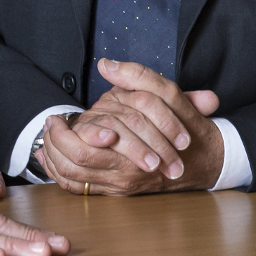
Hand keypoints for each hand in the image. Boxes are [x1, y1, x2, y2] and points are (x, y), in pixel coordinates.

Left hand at [36, 59, 222, 195]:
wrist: (209, 161)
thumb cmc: (189, 127)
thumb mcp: (170, 95)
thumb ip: (138, 77)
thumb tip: (106, 64)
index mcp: (134, 153)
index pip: (84, 150)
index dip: (63, 135)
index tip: (55, 117)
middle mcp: (125, 174)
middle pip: (74, 167)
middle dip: (53, 145)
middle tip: (49, 125)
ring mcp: (121, 185)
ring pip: (74, 180)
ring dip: (53, 160)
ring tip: (46, 140)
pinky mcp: (119, 191)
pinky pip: (80, 189)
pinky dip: (61, 174)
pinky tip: (50, 158)